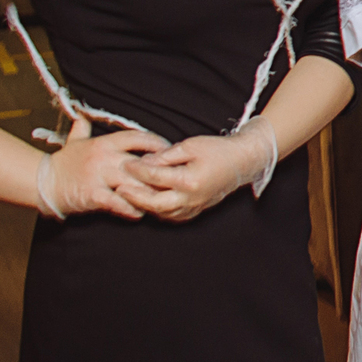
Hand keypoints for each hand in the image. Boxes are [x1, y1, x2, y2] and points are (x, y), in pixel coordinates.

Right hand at [37, 116, 168, 219]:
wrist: (42, 182)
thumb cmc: (62, 163)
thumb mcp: (74, 142)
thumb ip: (82, 129)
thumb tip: (83, 117)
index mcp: (104, 143)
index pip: (137, 137)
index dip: (156, 142)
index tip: (170, 148)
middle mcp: (104, 158)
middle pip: (141, 163)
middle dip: (158, 172)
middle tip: (172, 179)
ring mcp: (99, 176)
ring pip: (133, 184)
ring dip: (148, 193)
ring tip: (160, 199)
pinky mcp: (93, 195)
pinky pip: (118, 203)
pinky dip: (131, 209)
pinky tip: (139, 213)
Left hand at [123, 119, 278, 222]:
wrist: (242, 162)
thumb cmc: (218, 150)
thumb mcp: (191, 145)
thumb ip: (166, 155)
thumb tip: (144, 161)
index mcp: (190, 180)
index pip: (156, 177)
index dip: (137, 170)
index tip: (125, 163)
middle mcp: (192, 198)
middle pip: (155, 203)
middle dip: (134, 195)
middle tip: (118, 187)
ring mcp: (195, 207)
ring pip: (162, 213)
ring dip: (144, 205)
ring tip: (129, 195)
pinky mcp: (197, 210)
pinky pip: (173, 216)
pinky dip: (158, 211)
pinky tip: (148, 202)